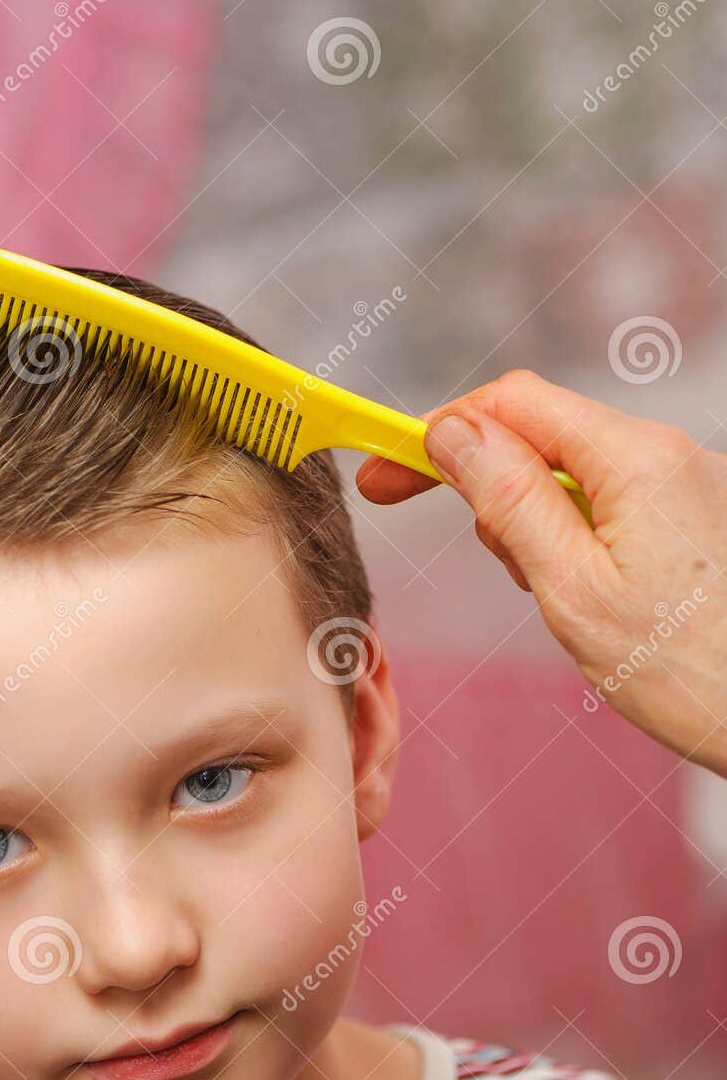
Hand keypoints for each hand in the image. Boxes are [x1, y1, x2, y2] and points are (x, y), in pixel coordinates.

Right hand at [356, 368, 726, 777]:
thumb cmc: (693, 674)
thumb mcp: (573, 593)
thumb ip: (510, 504)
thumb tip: (454, 436)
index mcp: (635, 460)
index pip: (510, 405)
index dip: (437, 433)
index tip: (384, 473)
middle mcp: (668, 455)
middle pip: (542, 437)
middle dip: (496, 494)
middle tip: (509, 572)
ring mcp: (687, 485)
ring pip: (574, 478)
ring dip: (541, 530)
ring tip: (570, 606)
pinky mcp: (696, 520)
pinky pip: (614, 508)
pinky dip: (581, 546)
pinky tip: (602, 606)